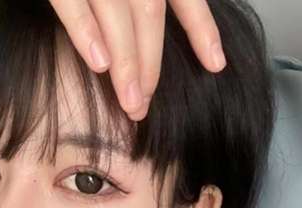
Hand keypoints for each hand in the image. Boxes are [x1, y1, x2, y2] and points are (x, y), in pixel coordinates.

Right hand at [49, 0, 225, 117]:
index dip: (201, 25)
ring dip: (126, 60)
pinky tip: (98, 63)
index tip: (216, 63)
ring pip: (117, 9)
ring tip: (130, 101)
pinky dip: (85, 29)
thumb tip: (157, 22)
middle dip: (151, 61)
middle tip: (144, 105)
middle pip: (148, 7)